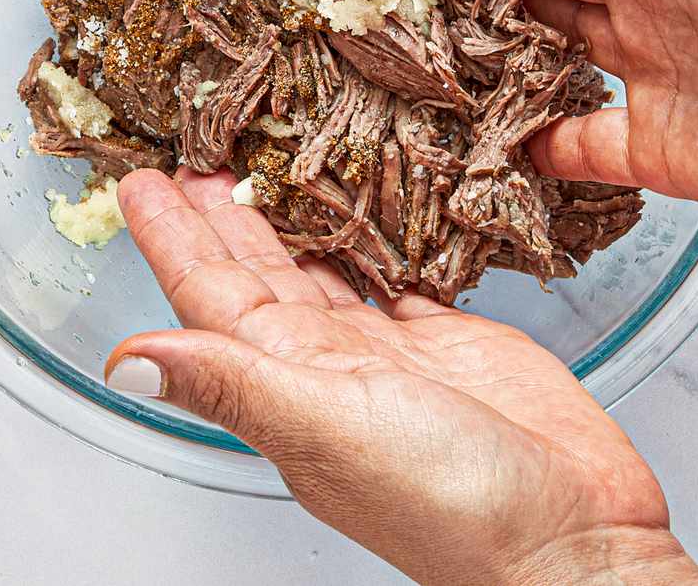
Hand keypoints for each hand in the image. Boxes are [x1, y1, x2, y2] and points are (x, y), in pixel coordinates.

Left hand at [105, 168, 697, 585]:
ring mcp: (390, 356)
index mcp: (287, 386)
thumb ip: (231, 384)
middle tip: (195, 153)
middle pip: (259, 276)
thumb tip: (127, 361)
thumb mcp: (327, 430)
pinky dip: (375, 241)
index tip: (142, 182)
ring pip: (324, 271)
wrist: (571, 543)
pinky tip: (363, 213)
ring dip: (290, 222)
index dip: (173, 239)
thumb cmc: (453, 503)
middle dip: (222, 217)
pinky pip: (396, 276)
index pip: (210, 297)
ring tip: (261, 169)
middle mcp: (329, 369)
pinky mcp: (451, 342)